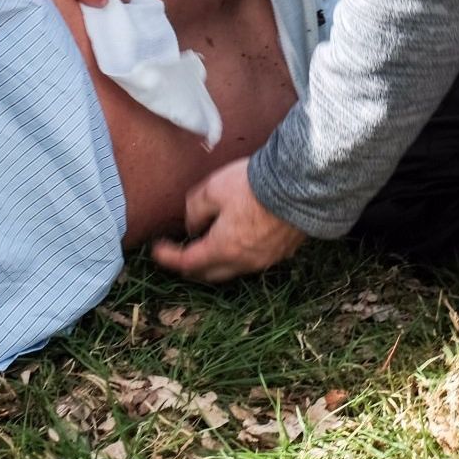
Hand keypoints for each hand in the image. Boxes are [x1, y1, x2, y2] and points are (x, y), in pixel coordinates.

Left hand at [150, 159, 304, 282]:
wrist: (301, 185)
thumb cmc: (254, 185)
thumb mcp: (213, 189)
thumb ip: (195, 210)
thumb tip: (192, 225)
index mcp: (223, 249)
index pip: (187, 263)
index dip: (168, 258)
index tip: (157, 249)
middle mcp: (244, 262)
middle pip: (209, 274)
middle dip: (190, 265)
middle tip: (179, 251)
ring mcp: (265, 260)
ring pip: (231, 270)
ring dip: (215, 261)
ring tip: (207, 244)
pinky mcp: (282, 252)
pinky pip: (252, 261)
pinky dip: (237, 255)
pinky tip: (237, 239)